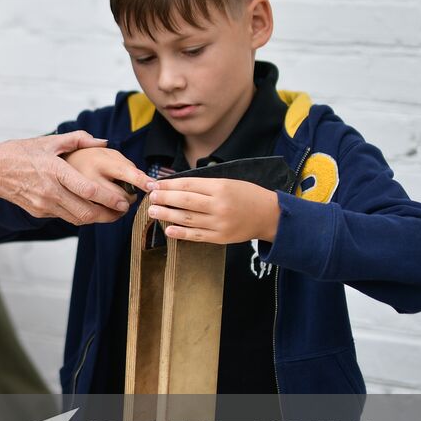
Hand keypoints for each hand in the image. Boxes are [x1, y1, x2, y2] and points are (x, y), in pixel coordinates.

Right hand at [0, 131, 145, 224]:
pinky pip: (65, 217)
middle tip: (122, 211)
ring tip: (112, 213)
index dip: (109, 198)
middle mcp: (50, 191)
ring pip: (77, 219)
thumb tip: (102, 142)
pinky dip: (80, 215)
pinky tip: (89, 209)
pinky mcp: (40, 212)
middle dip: (108, 215)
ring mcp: (44, 204)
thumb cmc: (18, 153)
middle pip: (86, 212)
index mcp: (55, 170)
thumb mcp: (48, 141)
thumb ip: (78, 139)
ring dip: (96, 218)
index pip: (88, 189)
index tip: (123, 201)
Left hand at [146, 177, 280, 244]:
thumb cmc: (247, 195)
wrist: (269, 215)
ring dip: (167, 215)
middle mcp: (219, 205)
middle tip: (150, 197)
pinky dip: (181, 233)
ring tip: (153, 211)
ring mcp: (219, 223)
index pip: (189, 185)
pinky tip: (168, 230)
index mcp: (221, 187)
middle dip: (165, 198)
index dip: (169, 185)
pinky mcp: (220, 238)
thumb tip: (177, 186)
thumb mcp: (229, 182)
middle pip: (185, 201)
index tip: (155, 184)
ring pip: (188, 219)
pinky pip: (196, 235)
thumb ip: (205, 185)